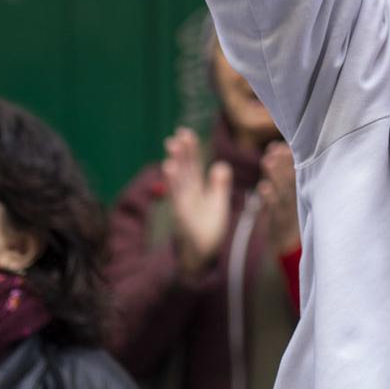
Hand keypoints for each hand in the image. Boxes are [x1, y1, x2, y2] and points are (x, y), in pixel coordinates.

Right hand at [163, 128, 230, 283]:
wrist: (203, 255)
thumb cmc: (208, 230)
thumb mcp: (217, 204)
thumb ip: (219, 185)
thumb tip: (220, 164)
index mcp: (196, 190)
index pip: (193, 165)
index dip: (191, 150)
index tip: (186, 133)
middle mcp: (187, 194)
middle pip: (185, 169)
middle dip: (182, 151)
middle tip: (179, 133)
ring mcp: (182, 204)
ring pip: (179, 179)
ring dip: (176, 161)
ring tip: (173, 144)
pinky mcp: (181, 214)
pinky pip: (176, 194)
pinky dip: (172, 181)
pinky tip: (169, 167)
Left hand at [255, 140, 299, 254]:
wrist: (289, 245)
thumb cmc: (288, 212)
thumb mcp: (290, 191)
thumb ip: (284, 169)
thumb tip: (274, 146)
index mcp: (301, 188)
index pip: (298, 168)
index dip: (290, 156)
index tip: (281, 145)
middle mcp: (298, 198)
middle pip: (292, 177)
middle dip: (284, 162)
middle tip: (274, 149)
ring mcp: (290, 209)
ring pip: (284, 190)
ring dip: (276, 175)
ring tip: (267, 161)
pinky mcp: (281, 222)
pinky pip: (276, 210)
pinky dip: (270, 198)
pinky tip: (263, 187)